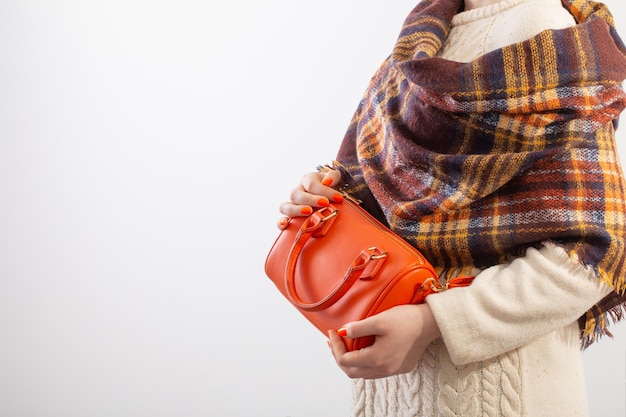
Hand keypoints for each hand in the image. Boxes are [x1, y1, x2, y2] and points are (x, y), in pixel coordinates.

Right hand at [276, 169, 342, 228]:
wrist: (329, 202)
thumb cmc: (332, 191)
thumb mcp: (334, 180)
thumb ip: (333, 176)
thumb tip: (327, 182)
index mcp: (307, 180)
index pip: (311, 184)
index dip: (325, 190)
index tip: (339, 198)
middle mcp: (297, 191)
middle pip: (296, 194)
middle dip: (310, 199)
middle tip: (324, 203)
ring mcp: (292, 205)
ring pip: (285, 207)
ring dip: (296, 210)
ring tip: (309, 212)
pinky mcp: (290, 219)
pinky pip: (280, 221)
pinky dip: (281, 222)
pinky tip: (285, 224)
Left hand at [327, 304, 441, 378]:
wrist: (430, 323)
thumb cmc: (405, 319)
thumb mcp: (378, 320)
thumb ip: (358, 328)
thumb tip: (342, 332)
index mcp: (376, 358)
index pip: (345, 360)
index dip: (335, 347)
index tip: (332, 332)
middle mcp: (384, 369)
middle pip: (352, 372)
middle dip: (339, 357)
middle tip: (334, 342)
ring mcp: (393, 371)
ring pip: (364, 374)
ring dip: (352, 362)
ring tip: (346, 346)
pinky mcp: (401, 368)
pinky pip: (376, 371)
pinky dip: (365, 363)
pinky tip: (364, 350)